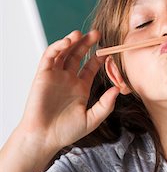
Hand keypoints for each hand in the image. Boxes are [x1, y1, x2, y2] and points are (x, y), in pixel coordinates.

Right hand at [20, 30, 118, 153]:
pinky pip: (50, 56)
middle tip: (97, 33)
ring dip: (72, 41)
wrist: (44, 138)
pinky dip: (57, 46)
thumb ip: (105, 105)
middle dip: (87, 43)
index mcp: (80, 87)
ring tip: (81, 34)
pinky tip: (67, 42)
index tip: (109, 50)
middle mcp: (68, 79)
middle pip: (78, 55)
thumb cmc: (66, 131)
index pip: (91, 67)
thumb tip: (117, 89)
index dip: (99, 57)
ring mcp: (56, 75)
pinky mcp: (43, 75)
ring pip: (64, 52)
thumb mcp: (92, 119)